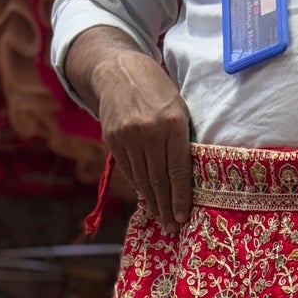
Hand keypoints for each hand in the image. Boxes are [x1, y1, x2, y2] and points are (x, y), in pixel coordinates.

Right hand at [67, 27, 192, 231]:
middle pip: (160, 179)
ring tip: (161, 219)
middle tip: (172, 227)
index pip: (177, 170)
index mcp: (173, 123)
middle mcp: (149, 131)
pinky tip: (146, 199)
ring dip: (153, 202)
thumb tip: (186, 179)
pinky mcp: (112, 138)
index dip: (180, 197)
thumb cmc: (157, 91)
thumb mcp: (178, 108)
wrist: (118, 70)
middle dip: (167, 207)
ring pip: (143, 178)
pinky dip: (138, 186)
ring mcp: (128, 136)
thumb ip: (181, 140)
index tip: (183, 217)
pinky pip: (128, 170)